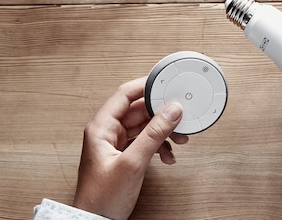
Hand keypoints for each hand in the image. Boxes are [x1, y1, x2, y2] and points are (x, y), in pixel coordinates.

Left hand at [73, 77, 188, 219]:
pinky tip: (168, 155)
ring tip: (178, 139)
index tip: (166, 83)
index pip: (125, 94)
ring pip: (145, 126)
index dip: (146, 86)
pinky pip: (145, 141)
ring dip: (164, 131)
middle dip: (162, 114)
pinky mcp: (124, 156)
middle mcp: (107, 132)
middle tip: (180, 116)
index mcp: (101, 127)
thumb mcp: (133, 163)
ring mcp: (115, 144)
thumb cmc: (102, 198)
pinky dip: (159, 145)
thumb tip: (171, 111)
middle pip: (139, 111)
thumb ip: (154, 134)